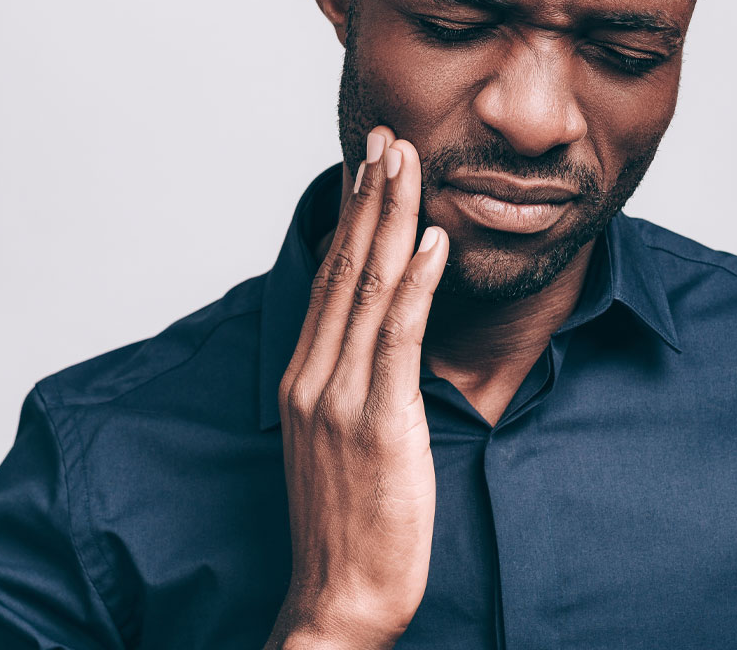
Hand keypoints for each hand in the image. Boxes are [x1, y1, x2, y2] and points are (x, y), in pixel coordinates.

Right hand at [262, 127, 448, 649]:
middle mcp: (313, 378)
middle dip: (369, 197)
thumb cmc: (349, 530)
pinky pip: (397, 337)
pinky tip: (433, 241)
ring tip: (408, 164)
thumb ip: (355, 390)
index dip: (350, 218)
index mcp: (303, 380)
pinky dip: (416, 283)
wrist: (338, 598)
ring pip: (367, 289)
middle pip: (343, 269)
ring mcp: (340, 398)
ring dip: (391, 218)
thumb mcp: (340, 446)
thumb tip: (384, 346)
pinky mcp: (377, 422)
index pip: (329, 280)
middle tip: (388, 137)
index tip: (368, 165)